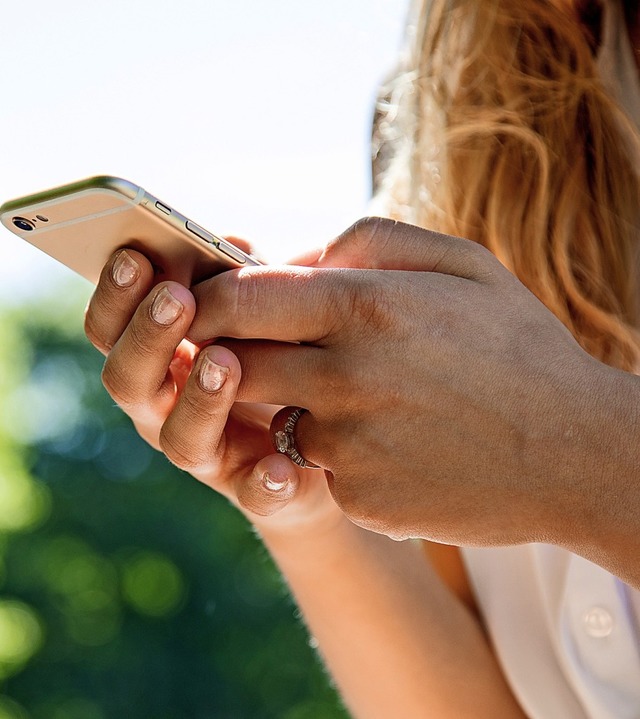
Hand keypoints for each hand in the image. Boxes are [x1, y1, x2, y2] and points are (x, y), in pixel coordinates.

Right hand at [84, 249, 341, 536]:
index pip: (113, 328)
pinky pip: (254, 495)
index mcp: (157, 359)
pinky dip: (264, 482)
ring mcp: (209, 453)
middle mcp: (167, 409)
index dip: (116, 295)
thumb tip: (231, 240)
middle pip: (129, 380)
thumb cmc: (275, 359)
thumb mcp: (256, 313)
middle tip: (176, 299)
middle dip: (148, 337)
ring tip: (225, 362)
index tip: (134, 255)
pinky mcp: (256, 489)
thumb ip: (241, 280)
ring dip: (199, 398)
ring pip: (181, 438)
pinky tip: (280, 466)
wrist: (319, 440)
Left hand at [185, 218, 607, 547]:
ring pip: (275, 418)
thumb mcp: (461, 263)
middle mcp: (344, 378)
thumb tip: (296, 258)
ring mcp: (347, 446)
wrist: (573, 453)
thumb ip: (369, 240)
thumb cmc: (518, 349)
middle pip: (235, 362)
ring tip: (365, 398)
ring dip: (296, 405)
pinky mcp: (356, 497)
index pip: (240, 298)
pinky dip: (338, 452)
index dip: (208, 300)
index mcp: (364, 307)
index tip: (201, 305)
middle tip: (253, 348)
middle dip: (230, 354)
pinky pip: (318, 466)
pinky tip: (394, 444)